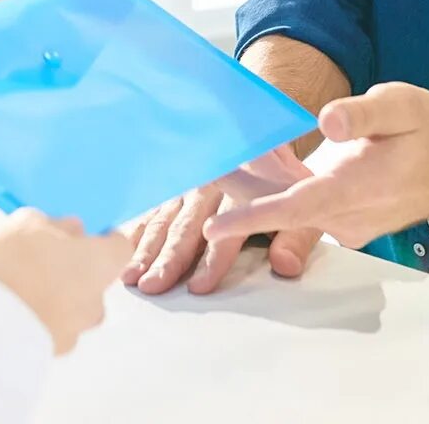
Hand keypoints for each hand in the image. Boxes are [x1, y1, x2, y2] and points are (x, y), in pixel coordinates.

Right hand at [0, 209, 132, 354]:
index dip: (101, 239)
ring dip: (54, 296)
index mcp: (99, 261)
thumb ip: (52, 225)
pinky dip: (40, 319)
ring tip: (19, 287)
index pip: (119, 246)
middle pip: (93, 278)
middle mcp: (97, 298)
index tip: (79, 235)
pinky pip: (54, 328)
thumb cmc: (12, 265)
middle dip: (71, 269)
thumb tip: (68, 229)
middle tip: (37, 259)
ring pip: (73, 306)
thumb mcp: (24, 224)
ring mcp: (78, 328)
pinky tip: (13, 311)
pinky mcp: (55, 350)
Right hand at [122, 154, 321, 296]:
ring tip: (131, 278)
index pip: (228, 233)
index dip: (213, 261)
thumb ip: (296, 239)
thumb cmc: (286, 189)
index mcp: (245, 193)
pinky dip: (136, 230)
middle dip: (169, 259)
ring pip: (164, 221)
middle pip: (188, 228)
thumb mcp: (305, 212)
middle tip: (152, 286)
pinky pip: (152, 209)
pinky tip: (123, 251)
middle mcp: (212, 189)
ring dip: (146, 250)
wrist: (267, 141)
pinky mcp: (175, 189)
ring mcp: (188, 188)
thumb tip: (285, 266)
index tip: (199, 288)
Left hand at [203, 83, 428, 248]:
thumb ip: (363, 114)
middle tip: (190, 166)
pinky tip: (242, 169)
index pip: (297, 208)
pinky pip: (299, 212)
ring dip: (247, 191)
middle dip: (231, 193)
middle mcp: (346, 214)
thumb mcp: (402, 106)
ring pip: (286, 212)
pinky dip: (270, 194)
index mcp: (357, 187)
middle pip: (279, 210)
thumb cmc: (426, 130)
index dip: (253, 217)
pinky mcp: (340, 221)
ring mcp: (343, 222)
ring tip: (205, 161)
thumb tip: (326, 121)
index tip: (213, 227)